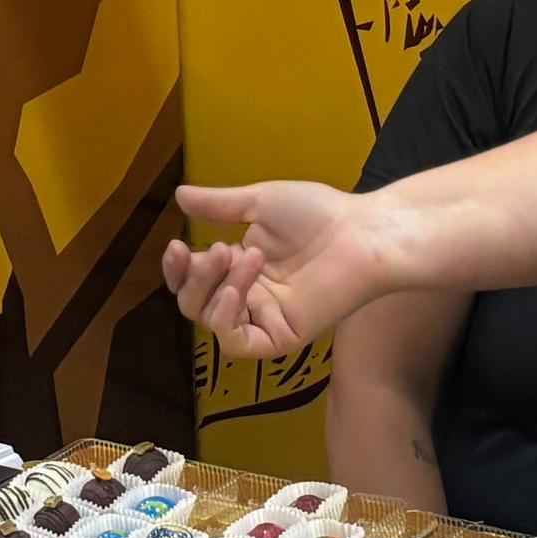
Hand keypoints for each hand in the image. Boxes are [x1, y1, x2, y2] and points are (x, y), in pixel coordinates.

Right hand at [163, 181, 399, 362]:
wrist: (360, 231)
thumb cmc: (319, 214)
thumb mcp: (259, 202)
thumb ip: (218, 205)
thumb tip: (178, 195)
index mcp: (241, 267)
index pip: (193, 279)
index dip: (177, 268)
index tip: (175, 244)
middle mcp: (249, 296)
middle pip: (195, 303)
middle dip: (195, 276)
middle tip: (219, 248)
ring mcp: (264, 318)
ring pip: (211, 320)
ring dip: (214, 287)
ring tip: (237, 254)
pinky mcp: (281, 336)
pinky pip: (238, 342)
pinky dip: (226, 318)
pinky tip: (237, 291)